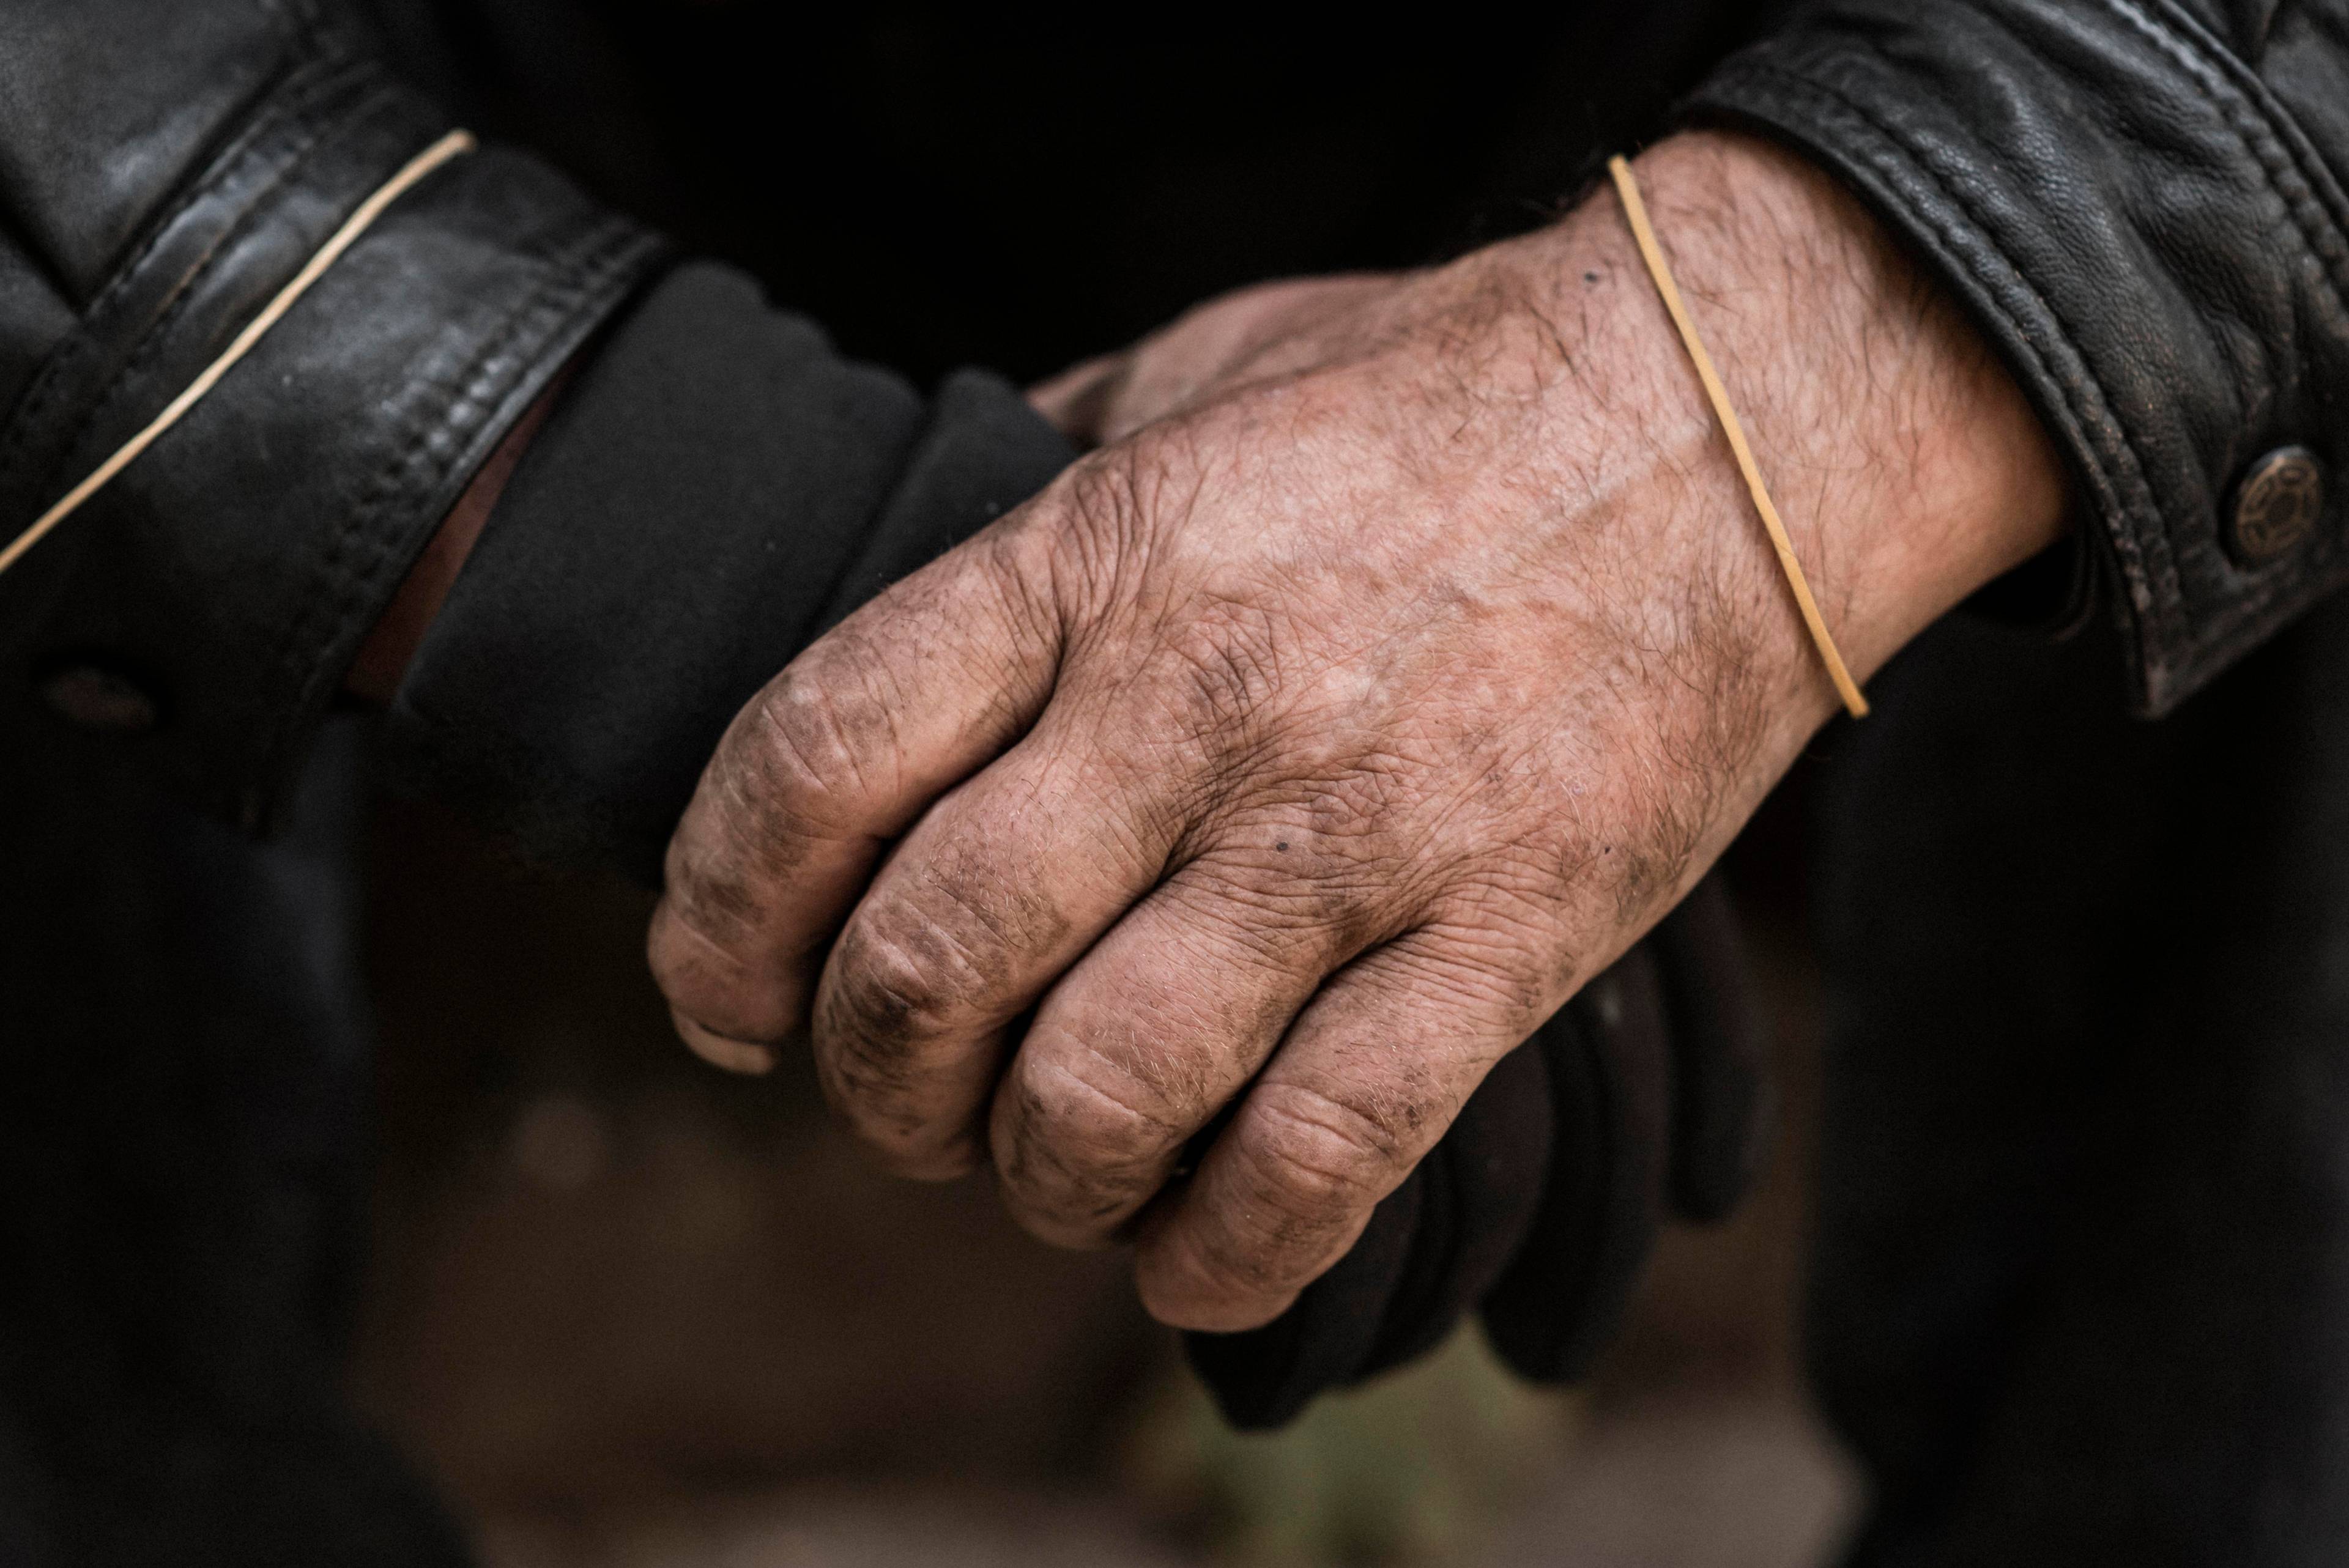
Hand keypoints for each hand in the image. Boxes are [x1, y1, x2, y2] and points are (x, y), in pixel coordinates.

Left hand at [647, 132, 2064, 1329]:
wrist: (1734, 408)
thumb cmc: (1446, 384)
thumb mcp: (1200, 368)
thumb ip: (1046, 460)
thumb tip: (925, 522)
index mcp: (1094, 558)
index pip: (812, 762)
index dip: (717, 915)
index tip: (721, 995)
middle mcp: (1196, 703)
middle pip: (926, 965)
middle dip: (870, 1083)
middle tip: (900, 1099)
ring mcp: (1355, 832)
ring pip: (1100, 1093)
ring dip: (1032, 1177)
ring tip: (1047, 1169)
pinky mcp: (1505, 933)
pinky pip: (1318, 1159)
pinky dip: (1222, 1251)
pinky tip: (1189, 1249)